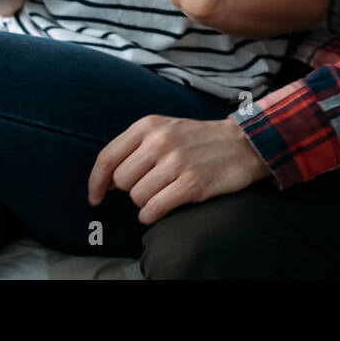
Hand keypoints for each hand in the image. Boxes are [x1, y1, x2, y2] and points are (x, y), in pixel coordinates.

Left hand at [87, 114, 272, 223]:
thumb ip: (134, 149)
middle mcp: (159, 141)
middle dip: (130, 190)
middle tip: (149, 187)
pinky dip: (152, 215)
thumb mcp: (165, 129)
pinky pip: (154, 209)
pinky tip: (161, 208)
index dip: (96, 182)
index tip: (95, 197)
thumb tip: (106, 182)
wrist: (243, 143)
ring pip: (137, 197)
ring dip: (145, 203)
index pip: (107, 157)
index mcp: (148, 125)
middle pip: (121, 181)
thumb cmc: (198, 140)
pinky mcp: (191, 183)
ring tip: (163, 193)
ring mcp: (176, 162)